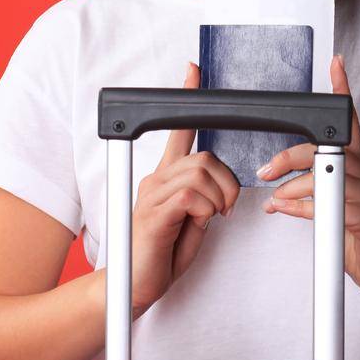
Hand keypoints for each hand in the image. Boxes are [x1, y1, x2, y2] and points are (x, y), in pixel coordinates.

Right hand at [128, 62, 241, 314]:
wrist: (132, 288)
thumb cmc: (161, 256)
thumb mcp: (191, 223)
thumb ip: (203, 200)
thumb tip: (218, 191)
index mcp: (166, 178)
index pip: (177, 130)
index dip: (186, 98)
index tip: (193, 71)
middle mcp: (155, 180)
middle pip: (204, 156)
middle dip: (227, 182)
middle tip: (225, 209)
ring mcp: (151, 195)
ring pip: (200, 173)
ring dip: (219, 197)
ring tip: (213, 218)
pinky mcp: (152, 213)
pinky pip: (190, 195)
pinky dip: (205, 209)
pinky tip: (200, 223)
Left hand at [259, 54, 359, 311]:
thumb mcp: (337, 213)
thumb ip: (315, 196)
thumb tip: (281, 194)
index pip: (352, 125)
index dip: (344, 93)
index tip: (335, 65)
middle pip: (327, 149)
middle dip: (290, 157)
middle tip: (266, 171)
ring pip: (325, 174)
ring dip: (292, 187)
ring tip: (276, 199)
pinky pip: (329, 203)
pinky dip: (303, 208)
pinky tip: (289, 212)